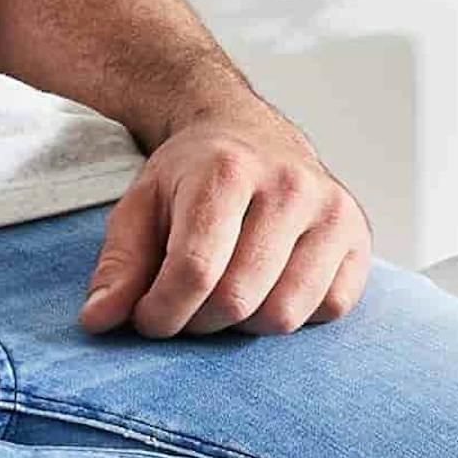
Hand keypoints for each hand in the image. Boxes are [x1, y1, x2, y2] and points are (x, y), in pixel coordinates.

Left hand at [79, 107, 370, 337]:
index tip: (147, 319)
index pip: (193, 269)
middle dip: (199, 322)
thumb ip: (119, 264)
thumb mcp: (142, 204)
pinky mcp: (360, 236)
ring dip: (244, 326)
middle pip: (238, 298)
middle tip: (184, 308)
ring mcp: (332, 210)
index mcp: (227, 170)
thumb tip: (97, 321)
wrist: (249, 130)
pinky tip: (269, 285)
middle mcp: (288, 186)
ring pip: (284, 315)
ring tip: (224, 297)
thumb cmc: (193, 175)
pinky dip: (293, 314)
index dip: (162, 312)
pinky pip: (328, 310)